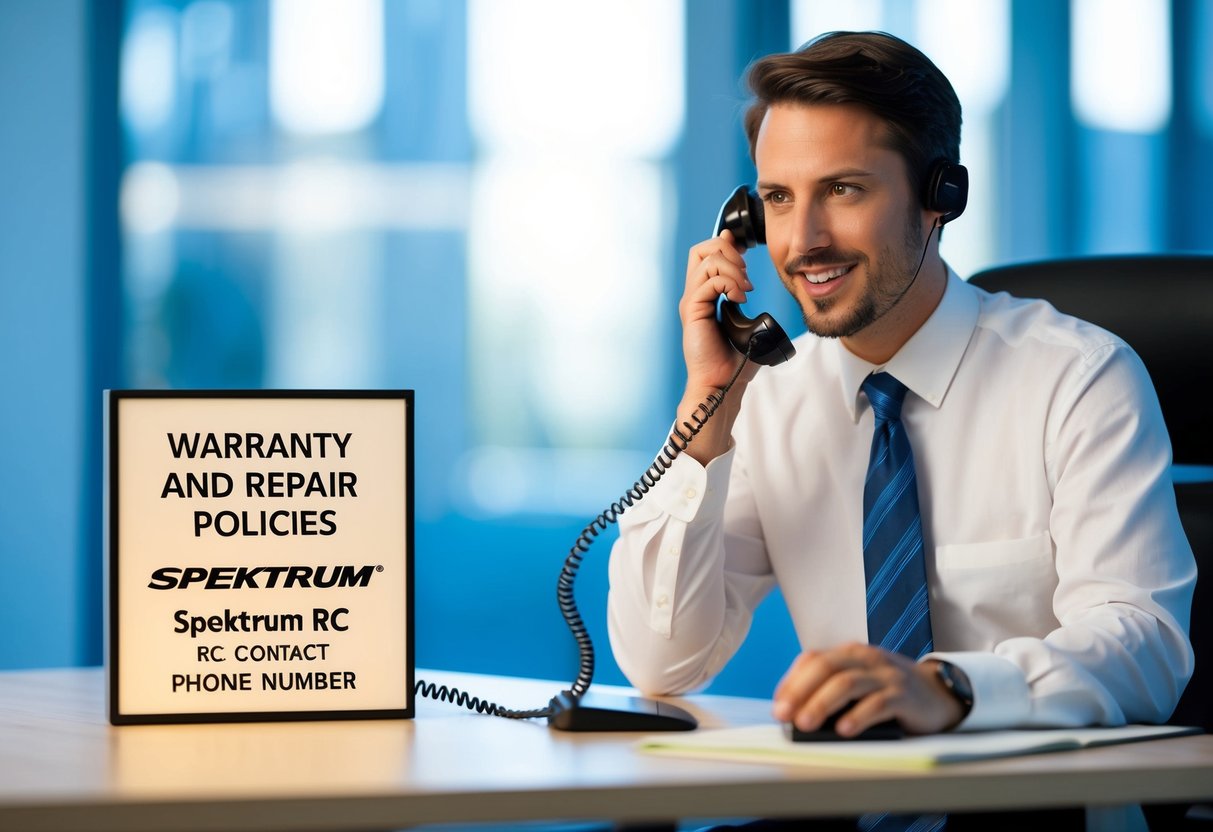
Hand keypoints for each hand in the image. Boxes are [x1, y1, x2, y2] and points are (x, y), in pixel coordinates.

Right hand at [680, 229, 755, 391]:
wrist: (721, 384)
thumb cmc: (734, 361)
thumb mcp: (746, 325)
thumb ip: (746, 305)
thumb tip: (753, 289)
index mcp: (704, 296)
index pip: (705, 255)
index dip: (725, 245)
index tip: (745, 251)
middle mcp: (694, 295)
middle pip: (700, 249)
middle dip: (728, 251)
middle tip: (746, 272)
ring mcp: (692, 302)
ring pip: (706, 260)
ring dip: (732, 268)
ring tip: (745, 289)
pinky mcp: (693, 310)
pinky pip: (709, 281)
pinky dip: (729, 283)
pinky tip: (740, 299)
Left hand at [771, 643, 963, 736]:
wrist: (938, 695)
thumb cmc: (889, 691)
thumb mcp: (859, 683)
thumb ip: (831, 690)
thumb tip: (797, 714)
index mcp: (849, 653)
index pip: (813, 659)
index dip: (792, 681)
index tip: (778, 705)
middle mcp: (866, 658)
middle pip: (826, 668)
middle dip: (801, 692)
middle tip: (784, 715)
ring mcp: (886, 675)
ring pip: (847, 683)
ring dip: (822, 704)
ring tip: (806, 724)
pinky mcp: (904, 695)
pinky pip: (878, 703)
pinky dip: (858, 716)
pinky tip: (843, 730)